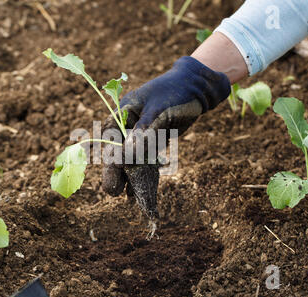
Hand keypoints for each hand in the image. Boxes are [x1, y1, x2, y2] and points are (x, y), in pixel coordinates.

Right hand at [102, 56, 230, 196]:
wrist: (198, 88)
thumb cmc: (174, 93)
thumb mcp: (157, 112)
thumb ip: (141, 134)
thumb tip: (123, 158)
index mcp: (122, 112)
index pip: (109, 137)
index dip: (109, 156)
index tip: (114, 171)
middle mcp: (128, 125)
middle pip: (118, 151)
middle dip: (115, 171)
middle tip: (113, 192)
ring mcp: (141, 134)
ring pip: (132, 158)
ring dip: (130, 176)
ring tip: (128, 197)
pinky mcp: (154, 141)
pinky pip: (146, 159)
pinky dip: (144, 173)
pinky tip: (141, 189)